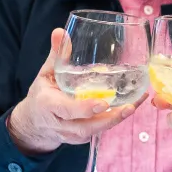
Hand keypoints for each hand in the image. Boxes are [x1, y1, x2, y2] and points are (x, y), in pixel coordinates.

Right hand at [5, 28, 137, 155]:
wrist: (34, 124)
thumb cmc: (42, 95)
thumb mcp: (45, 74)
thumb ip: (56, 55)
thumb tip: (61, 32)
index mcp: (48, 105)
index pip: (67, 110)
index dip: (84, 108)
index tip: (102, 103)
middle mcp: (61, 124)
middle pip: (86, 126)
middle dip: (109, 118)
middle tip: (129, 106)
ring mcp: (72, 134)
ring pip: (96, 130)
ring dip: (118, 119)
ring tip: (136, 104)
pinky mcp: (82, 139)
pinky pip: (100, 131)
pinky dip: (115, 120)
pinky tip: (132, 106)